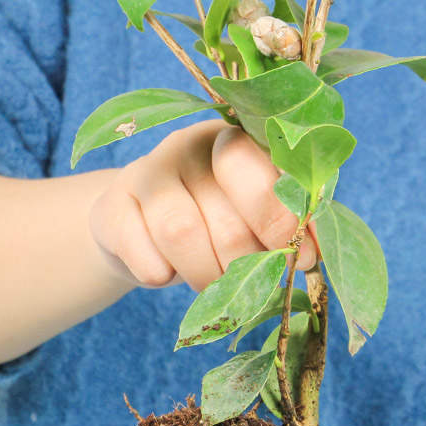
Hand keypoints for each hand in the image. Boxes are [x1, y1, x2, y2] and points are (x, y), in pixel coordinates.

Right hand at [88, 119, 320, 291]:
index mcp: (235, 140)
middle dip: (246, 264)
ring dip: (206, 276)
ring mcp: (146, 172)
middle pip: (226, 217)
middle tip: (250, 282)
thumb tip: (313, 253)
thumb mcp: (256, 219)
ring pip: (181, 234)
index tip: (299, 257)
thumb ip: (289, 226)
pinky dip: (162, 276)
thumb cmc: (214, 222)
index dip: (281, 220)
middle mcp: (189, 145)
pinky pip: (144, 256)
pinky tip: (167, 270)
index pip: (258, 169)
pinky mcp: (111, 206)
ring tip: (213, 285)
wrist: (142, 232)